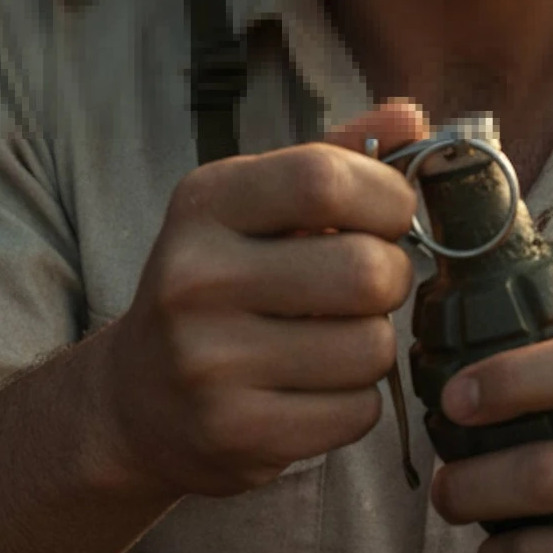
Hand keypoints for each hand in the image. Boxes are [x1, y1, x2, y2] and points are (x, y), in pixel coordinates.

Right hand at [105, 99, 428, 498]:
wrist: (138, 397)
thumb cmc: (220, 283)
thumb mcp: (257, 205)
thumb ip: (336, 156)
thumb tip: (415, 117)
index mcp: (204, 204)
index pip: (324, 179)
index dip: (388, 197)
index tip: (390, 216)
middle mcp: (195, 279)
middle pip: (366, 271)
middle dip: (391, 278)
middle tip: (368, 286)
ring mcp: (210, 364)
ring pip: (372, 348)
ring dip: (374, 345)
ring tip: (334, 338)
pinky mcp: (236, 435)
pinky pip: (356, 412)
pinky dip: (355, 401)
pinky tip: (314, 387)